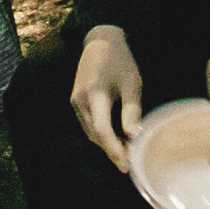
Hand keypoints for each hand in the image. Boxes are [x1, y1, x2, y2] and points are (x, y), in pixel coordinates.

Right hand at [71, 26, 143, 170]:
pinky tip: (117, 137)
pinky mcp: (76, 101)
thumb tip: (133, 137)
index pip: (102, 131)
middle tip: (131, 162)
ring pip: (91, 132)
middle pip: (95, 136)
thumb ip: (131, 110)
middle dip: (112, 151)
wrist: (100, 41)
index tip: (126, 166)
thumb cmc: (120, 61)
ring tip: (127, 152)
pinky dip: (101, 134)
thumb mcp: (132, 83)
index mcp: (95, 94)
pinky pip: (89, 125)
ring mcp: (76, 102)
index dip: (114, 151)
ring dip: (107, 144)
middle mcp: (80, 100)